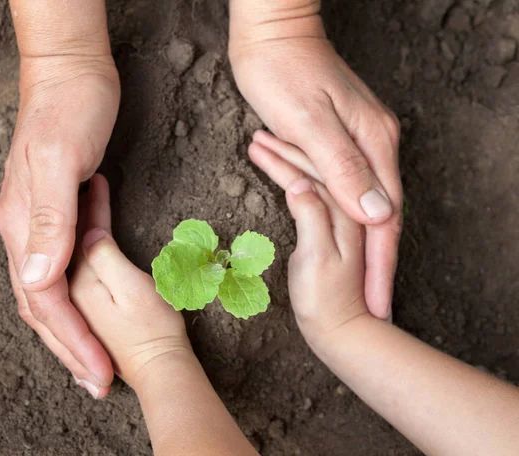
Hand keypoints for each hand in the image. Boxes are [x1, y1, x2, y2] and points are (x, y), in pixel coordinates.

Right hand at [0, 54, 119, 396]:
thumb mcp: (57, 162)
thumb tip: (38, 279)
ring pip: (52, 290)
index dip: (73, 341)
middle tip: (97, 381)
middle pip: (44, 305)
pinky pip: (66, 261)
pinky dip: (80, 288)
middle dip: (71, 347)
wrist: (70, 74)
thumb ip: (46, 221)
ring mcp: (40, 222)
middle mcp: (25, 231)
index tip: (98, 373)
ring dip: (73, 326)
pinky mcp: (58, 210)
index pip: (46, 300)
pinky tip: (96, 298)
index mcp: (22, 226)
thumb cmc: (67, 111)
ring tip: (94, 354)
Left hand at [70, 174, 189, 389]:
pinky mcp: (91, 304)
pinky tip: (93, 231)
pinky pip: (78, 267)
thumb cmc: (152, 330)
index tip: (99, 181)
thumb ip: (102, 256)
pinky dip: (84, 244)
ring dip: (80, 226)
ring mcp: (77, 298)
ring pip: (69, 253)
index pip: (72, 232)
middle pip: (66, 239)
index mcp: (72, 283)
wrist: (163, 370)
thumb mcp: (132, 288)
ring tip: (93, 198)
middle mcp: (68, 289)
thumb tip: (85, 230)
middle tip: (93, 182)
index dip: (88, 207)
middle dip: (80, 215)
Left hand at [230, 6, 401, 318]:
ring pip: (360, 203)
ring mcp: (358, 140)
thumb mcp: (309, 122)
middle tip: (372, 306)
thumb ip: (343, 168)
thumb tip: (379, 215)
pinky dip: (337, 213)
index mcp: (372, 146)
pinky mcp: (339, 137)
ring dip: (357, 244)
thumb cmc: (282, 72)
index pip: (384, 220)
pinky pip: (342, 184)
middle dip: (374, 265)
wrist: (272, 31)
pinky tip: (333, 231)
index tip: (379, 305)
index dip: (381, 267)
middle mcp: (373, 145)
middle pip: (380, 216)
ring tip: (356, 283)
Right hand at [248, 139, 369, 343]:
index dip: (287, 156)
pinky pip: (315, 192)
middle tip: (256, 139)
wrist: (341, 330)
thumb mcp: (316, 257)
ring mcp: (343, 219)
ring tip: (261, 148)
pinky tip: (285, 174)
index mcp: (350, 210)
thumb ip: (312, 215)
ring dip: (289, 162)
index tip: (261, 143)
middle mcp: (350, 209)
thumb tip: (298, 182)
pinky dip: (296, 179)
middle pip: (317, 169)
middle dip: (286, 152)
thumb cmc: (325, 300)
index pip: (317, 171)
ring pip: (315, 178)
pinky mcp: (333, 229)